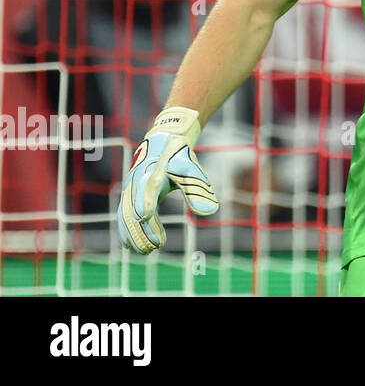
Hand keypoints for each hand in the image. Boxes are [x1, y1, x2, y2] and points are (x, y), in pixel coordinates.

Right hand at [117, 106, 219, 253]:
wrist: (164, 142)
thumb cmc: (180, 159)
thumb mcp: (192, 172)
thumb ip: (198, 192)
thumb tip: (211, 212)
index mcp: (153, 176)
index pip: (149, 195)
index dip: (149, 211)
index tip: (153, 229)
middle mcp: (137, 183)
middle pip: (134, 210)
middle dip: (142, 231)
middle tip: (153, 249)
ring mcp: (130, 189)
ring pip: (126, 215)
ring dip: (133, 235)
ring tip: (144, 252)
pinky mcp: (128, 194)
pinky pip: (123, 215)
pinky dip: (125, 230)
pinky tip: (129, 246)